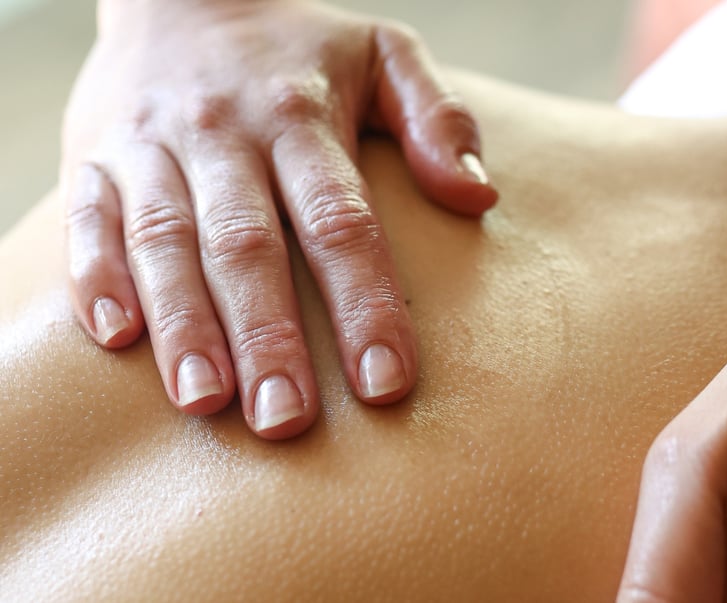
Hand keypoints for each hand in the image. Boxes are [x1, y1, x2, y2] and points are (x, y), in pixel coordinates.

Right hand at [62, 0, 496, 438]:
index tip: (386, 382)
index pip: (340, 223)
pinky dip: (96, 277)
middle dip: (268, 337)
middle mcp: (223, 136)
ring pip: (166, 242)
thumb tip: (479, 196)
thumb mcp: (383, 52)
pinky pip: (89, 221)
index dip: (365, 304)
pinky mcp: (97, 159)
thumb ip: (436, 117)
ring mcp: (153, 148)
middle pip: (249, 246)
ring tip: (205, 402)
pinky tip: (115, 338)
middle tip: (288, 421)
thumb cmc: (298, 47)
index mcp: (300, 117)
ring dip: (184, 325)